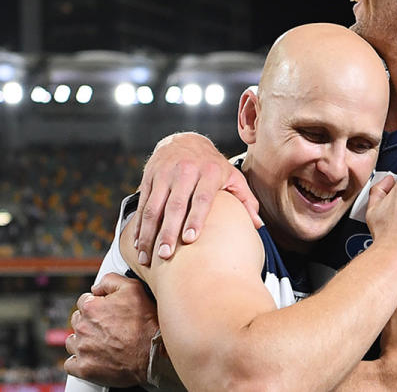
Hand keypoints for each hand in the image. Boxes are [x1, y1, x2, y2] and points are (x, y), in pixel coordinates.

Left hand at [64, 273, 158, 386]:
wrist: (153, 354)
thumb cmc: (145, 323)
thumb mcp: (134, 288)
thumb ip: (111, 280)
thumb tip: (97, 287)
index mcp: (91, 308)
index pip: (84, 301)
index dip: (97, 304)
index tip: (107, 310)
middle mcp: (83, 328)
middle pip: (77, 320)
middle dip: (90, 322)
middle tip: (108, 327)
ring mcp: (82, 349)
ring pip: (73, 341)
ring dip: (83, 341)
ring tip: (102, 342)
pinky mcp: (84, 369)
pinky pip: (71, 364)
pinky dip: (79, 361)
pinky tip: (92, 358)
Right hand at [135, 132, 259, 262]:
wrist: (185, 140)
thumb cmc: (213, 166)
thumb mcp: (232, 176)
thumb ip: (246, 200)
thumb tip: (258, 225)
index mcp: (209, 171)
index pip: (202, 198)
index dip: (195, 219)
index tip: (190, 240)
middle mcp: (185, 171)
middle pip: (175, 205)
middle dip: (168, 231)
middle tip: (165, 255)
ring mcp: (165, 173)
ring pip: (154, 206)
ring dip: (148, 233)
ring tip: (146, 256)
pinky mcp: (149, 177)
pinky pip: (142, 204)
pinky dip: (139, 226)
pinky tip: (138, 243)